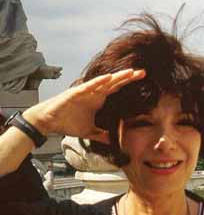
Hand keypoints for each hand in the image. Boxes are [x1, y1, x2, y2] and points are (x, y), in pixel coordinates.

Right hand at [23, 69, 145, 142]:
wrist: (48, 122)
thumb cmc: (68, 123)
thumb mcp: (89, 132)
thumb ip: (101, 135)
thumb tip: (112, 142)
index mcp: (98, 99)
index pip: (117, 89)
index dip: (128, 84)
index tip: (143, 80)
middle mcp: (94, 93)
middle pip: (114, 83)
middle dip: (128, 77)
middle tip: (143, 72)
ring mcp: (85, 92)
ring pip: (104, 82)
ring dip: (117, 77)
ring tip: (130, 72)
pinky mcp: (75, 93)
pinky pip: (88, 86)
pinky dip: (98, 82)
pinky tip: (108, 78)